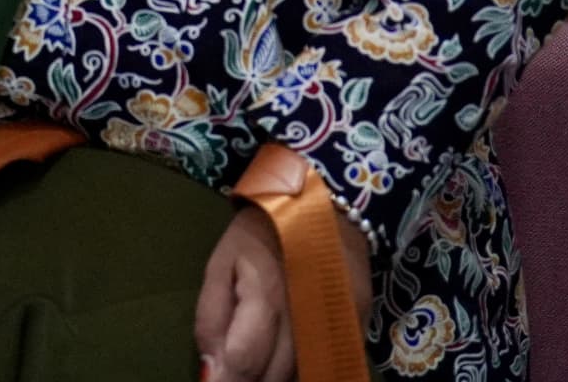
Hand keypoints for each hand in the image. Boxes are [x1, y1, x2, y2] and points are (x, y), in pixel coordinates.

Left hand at [195, 201, 373, 381]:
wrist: (324, 203)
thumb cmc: (261, 231)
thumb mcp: (221, 262)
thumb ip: (211, 318)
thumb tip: (211, 372)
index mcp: (265, 293)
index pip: (244, 361)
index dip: (226, 380)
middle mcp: (305, 315)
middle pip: (276, 377)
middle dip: (251, 381)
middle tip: (236, 372)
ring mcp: (336, 324)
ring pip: (304, 375)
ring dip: (279, 377)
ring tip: (259, 365)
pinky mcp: (357, 328)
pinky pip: (328, 365)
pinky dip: (307, 370)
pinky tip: (288, 361)